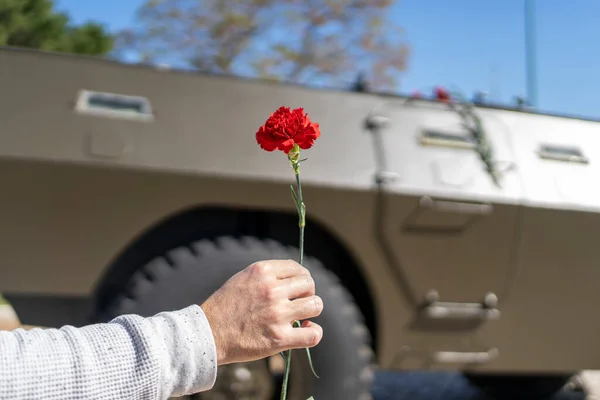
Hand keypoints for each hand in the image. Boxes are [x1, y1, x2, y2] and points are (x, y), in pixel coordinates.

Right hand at [201, 259, 323, 364]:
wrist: (207, 334)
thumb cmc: (225, 307)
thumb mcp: (243, 278)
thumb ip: (268, 276)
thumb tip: (295, 278)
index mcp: (262, 272)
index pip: (297, 268)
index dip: (301, 278)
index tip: (298, 289)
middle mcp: (272, 289)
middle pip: (309, 284)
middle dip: (307, 293)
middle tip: (297, 303)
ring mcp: (277, 314)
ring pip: (316, 305)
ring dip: (311, 311)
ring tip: (301, 317)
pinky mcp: (280, 338)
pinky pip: (313, 334)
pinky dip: (313, 332)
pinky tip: (304, 331)